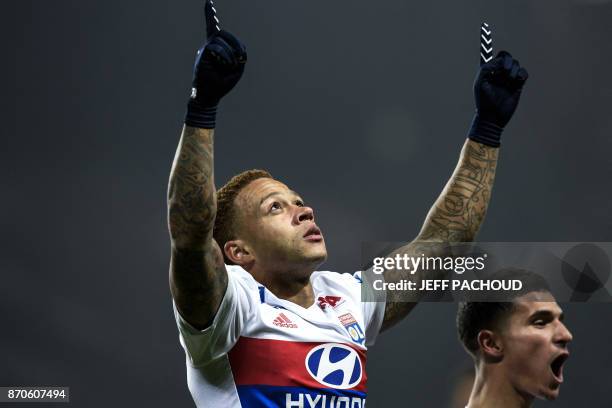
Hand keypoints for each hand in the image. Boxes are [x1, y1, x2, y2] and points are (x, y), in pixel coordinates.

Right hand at [185, 0, 247, 128]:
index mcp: (216, 48)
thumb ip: (240, 55)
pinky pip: (215, 47)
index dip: (210, 15)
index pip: (213, 28)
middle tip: (241, 57)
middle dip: (236, 42)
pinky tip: (226, 64)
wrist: (210, 96)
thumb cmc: (223, 84)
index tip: (208, 2)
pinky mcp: (202, 55)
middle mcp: (209, 46)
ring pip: (221, 39)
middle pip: (223, 33)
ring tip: (231, 65)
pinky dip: (224, 55)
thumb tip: (240, 48)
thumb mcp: (238, 69)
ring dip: (231, 52)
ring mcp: (205, 50)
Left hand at [468, 24, 527, 146]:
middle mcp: (498, 72)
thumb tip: (498, 62)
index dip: (486, 41)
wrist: (493, 117)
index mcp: (487, 70)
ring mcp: (508, 78)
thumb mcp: (481, 83)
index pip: (487, 53)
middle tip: (503, 70)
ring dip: (512, 71)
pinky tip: (516, 82)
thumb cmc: (483, 101)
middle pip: (505, 55)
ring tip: (508, 81)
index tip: (485, 28)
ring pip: (515, 64)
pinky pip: (523, 72)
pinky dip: (520, 75)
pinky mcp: (518, 84)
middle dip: (506, 60)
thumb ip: (487, 68)